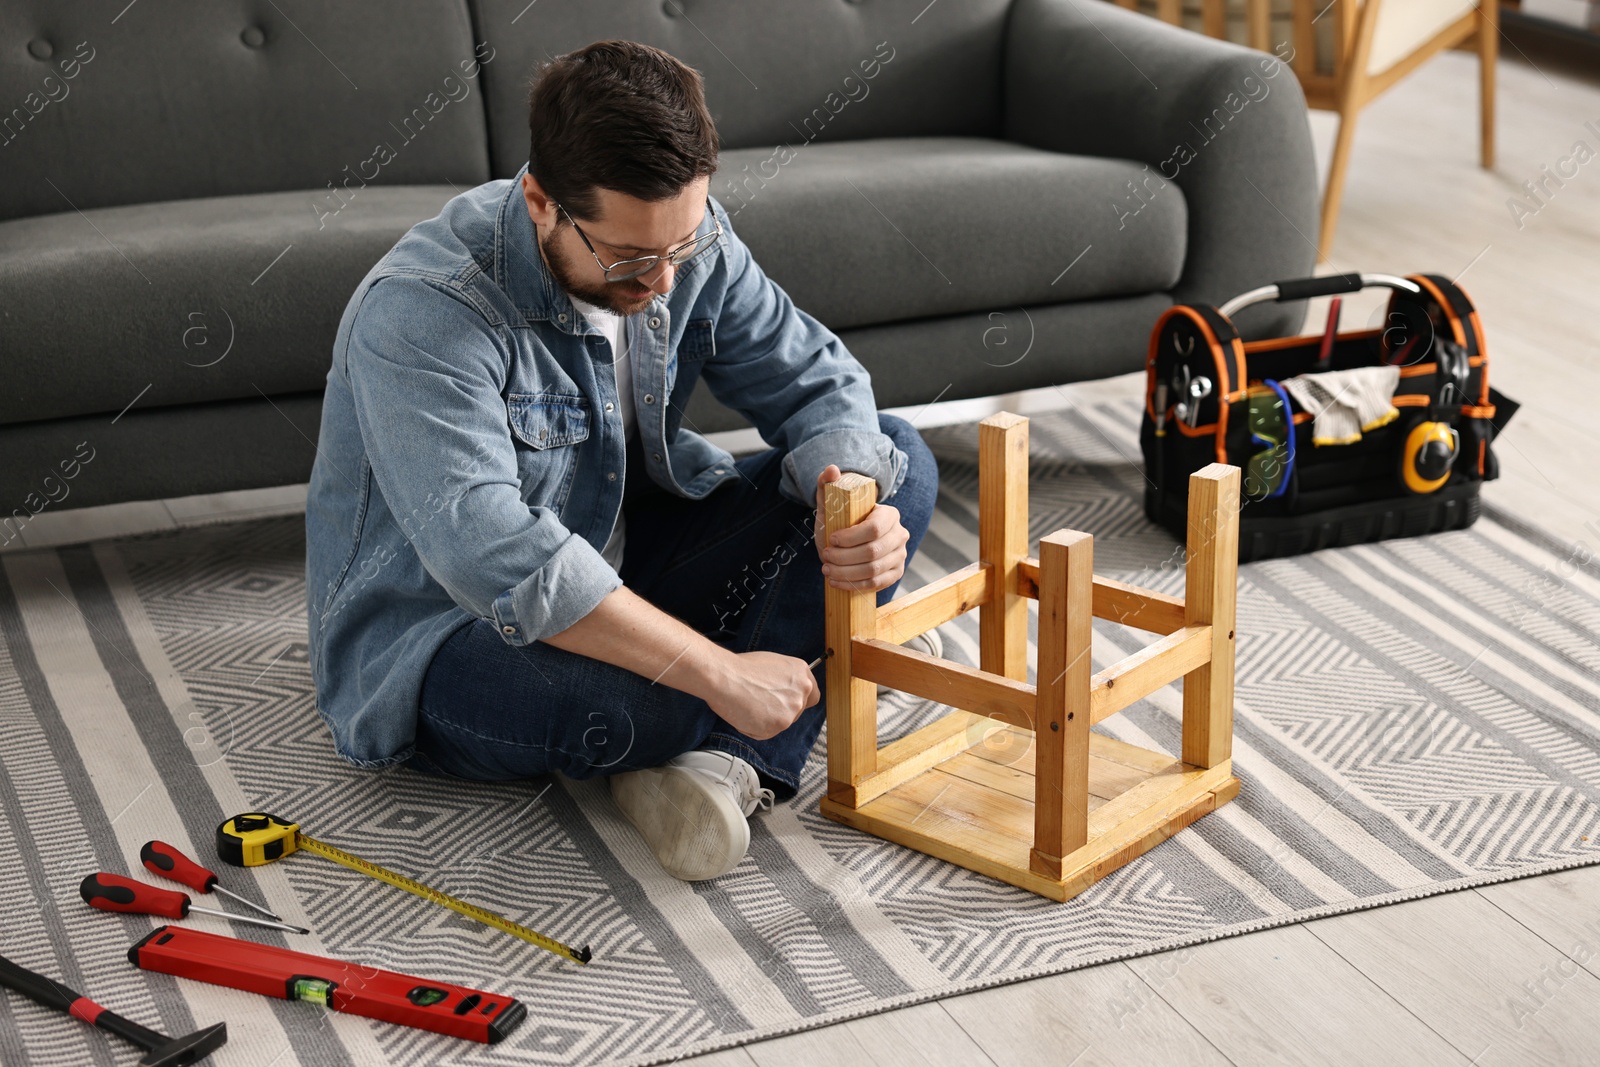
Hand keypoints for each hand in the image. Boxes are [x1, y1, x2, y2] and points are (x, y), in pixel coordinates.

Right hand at [703, 650, 820, 739]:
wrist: (725, 677)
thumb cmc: (741, 668)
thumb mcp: (773, 664)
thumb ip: (787, 680)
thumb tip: (786, 691)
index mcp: (802, 673)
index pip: (812, 696)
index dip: (797, 700)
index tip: (785, 701)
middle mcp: (802, 692)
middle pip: (797, 712)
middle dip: (780, 711)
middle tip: (760, 702)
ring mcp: (791, 710)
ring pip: (781, 724)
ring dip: (767, 720)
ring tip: (749, 704)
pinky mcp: (778, 725)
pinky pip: (767, 733)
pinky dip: (755, 728)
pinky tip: (745, 713)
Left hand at [813, 464, 909, 592]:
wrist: (847, 543)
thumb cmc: (840, 521)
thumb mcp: (831, 504)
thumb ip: (828, 485)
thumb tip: (832, 470)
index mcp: (889, 514)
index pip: (873, 529)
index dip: (850, 537)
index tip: (830, 539)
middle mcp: (900, 534)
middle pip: (873, 552)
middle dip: (844, 557)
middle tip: (825, 557)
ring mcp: (900, 555)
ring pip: (874, 570)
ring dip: (846, 573)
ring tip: (827, 570)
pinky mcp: (896, 573)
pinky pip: (877, 583)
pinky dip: (854, 585)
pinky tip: (836, 582)